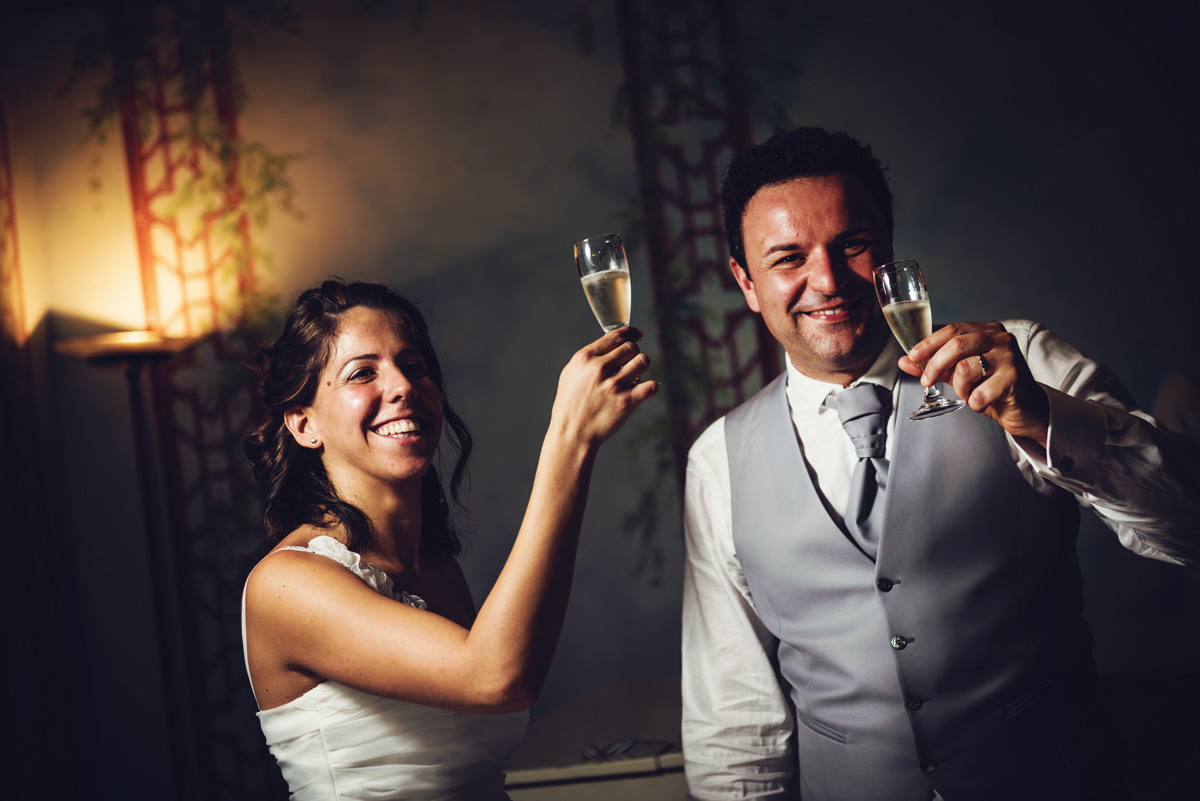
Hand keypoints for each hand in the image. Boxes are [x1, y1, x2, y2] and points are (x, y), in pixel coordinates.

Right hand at [551, 327, 657, 445]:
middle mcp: (600, 368)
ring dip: (642, 368)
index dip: (632, 333)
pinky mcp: (626, 402)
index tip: (638, 335)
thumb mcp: (571, 374)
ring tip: (635, 376)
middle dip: (634, 354)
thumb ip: (589, 358)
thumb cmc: (570, 404)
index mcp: (585, 358)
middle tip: (630, 364)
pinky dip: (651, 387)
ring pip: (643, 362)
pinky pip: (651, 386)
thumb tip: (610, 346)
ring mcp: (614, 385)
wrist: (572, 434)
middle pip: (632, 348)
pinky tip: (644, 390)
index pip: (616, 336)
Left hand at [900, 321, 1049, 444]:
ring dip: (959, 387)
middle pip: (957, 344)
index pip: (952, 330)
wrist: (1025, 409)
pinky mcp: (1014, 380)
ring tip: (967, 393)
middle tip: (926, 381)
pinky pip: (979, 393)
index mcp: (987, 331)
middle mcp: (1001, 339)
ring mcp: (1009, 358)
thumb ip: (935, 365)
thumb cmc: (993, 387)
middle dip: (935, 364)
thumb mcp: (960, 374)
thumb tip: (905, 361)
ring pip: (966, 368)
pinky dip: (973, 402)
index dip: (929, 343)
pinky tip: (982, 402)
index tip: (912, 357)